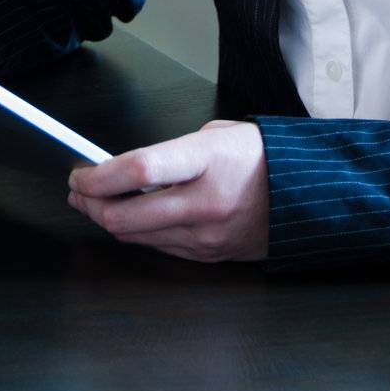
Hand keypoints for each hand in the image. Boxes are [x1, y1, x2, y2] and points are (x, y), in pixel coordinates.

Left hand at [66, 118, 268, 262]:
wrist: (310, 193)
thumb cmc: (261, 156)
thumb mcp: (215, 135)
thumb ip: (170, 154)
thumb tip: (126, 170)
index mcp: (208, 159)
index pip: (139, 169)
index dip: (99, 175)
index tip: (80, 172)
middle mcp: (206, 201)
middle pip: (127, 215)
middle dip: (91, 205)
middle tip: (79, 191)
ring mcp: (208, 234)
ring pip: (137, 237)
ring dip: (108, 220)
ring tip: (95, 203)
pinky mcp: (211, 255)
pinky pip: (160, 248)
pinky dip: (139, 234)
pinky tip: (130, 218)